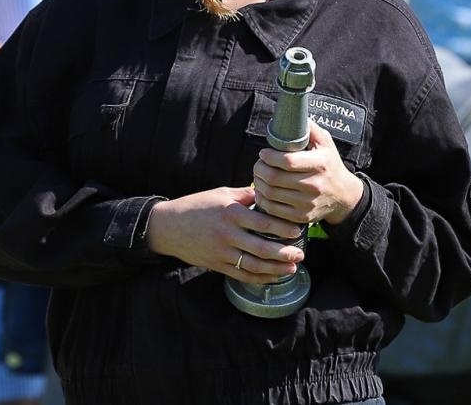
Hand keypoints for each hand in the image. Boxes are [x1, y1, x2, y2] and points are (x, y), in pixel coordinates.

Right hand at [144, 186, 304, 284]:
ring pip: (254, 266)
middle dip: (285, 253)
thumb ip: (245, 195)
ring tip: (292, 267)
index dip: (283, 229)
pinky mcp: (217, 266)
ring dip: (276, 269)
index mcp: (231, 213)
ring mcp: (222, 253)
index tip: (298, 230)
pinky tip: (273, 276)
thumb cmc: (197, 206)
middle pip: (262, 249)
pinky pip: (242, 275)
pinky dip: (260, 278)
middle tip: (300, 254)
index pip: (263, 223)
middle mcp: (227, 235)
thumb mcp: (221, 194)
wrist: (169, 226)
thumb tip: (268, 191)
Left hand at [252, 121, 366, 227]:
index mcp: (319, 164)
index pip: (287, 161)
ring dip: (258, 184)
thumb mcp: (326, 143)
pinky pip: (274, 210)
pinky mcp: (301, 217)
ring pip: (271, 195)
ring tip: (259, 176)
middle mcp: (314, 185)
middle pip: (275, 178)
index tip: (264, 153)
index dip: (269, 157)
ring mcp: (307, 203)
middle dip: (260, 169)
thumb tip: (294, 115)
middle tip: (258, 164)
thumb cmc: (330, 165)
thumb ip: (310, 128)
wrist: (343, 196)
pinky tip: (263, 192)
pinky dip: (263, 200)